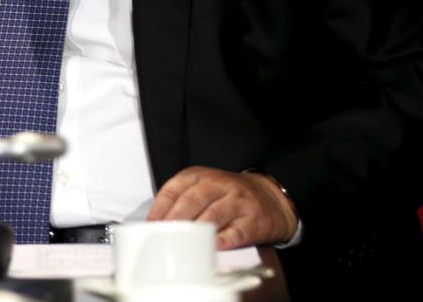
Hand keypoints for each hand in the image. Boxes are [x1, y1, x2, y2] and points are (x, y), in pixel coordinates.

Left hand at [148, 166, 297, 248]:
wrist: (271, 197)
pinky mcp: (255, 220)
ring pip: (214, 214)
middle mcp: (219, 185)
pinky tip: (214, 246)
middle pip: (193, 200)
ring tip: (183, 242)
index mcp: (200, 176)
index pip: (175, 188)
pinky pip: (238, 231)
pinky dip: (225, 239)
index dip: (160, 208)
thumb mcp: (204, 188)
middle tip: (164, 235)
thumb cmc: (230, 196)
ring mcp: (238, 201)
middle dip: (175, 219)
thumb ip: (182, 200)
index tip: (151, 225)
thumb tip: (156, 224)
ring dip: (197, 230)